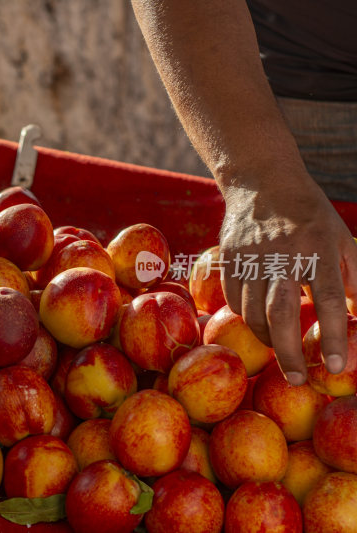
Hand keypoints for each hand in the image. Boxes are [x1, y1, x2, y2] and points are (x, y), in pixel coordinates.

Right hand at [219, 179, 356, 384]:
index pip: (327, 299)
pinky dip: (245, 317)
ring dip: (267, 338)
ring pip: (252, 312)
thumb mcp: (342, 240)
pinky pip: (234, 300)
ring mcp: (251, 257)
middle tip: (298, 379)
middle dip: (289, 352)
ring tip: (281, 350)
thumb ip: (354, 278)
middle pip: (281, 313)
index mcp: (319, 249)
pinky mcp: (228, 259)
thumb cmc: (310, 216)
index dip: (331, 335)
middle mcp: (283, 254)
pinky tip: (259, 321)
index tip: (334, 366)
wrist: (262, 182)